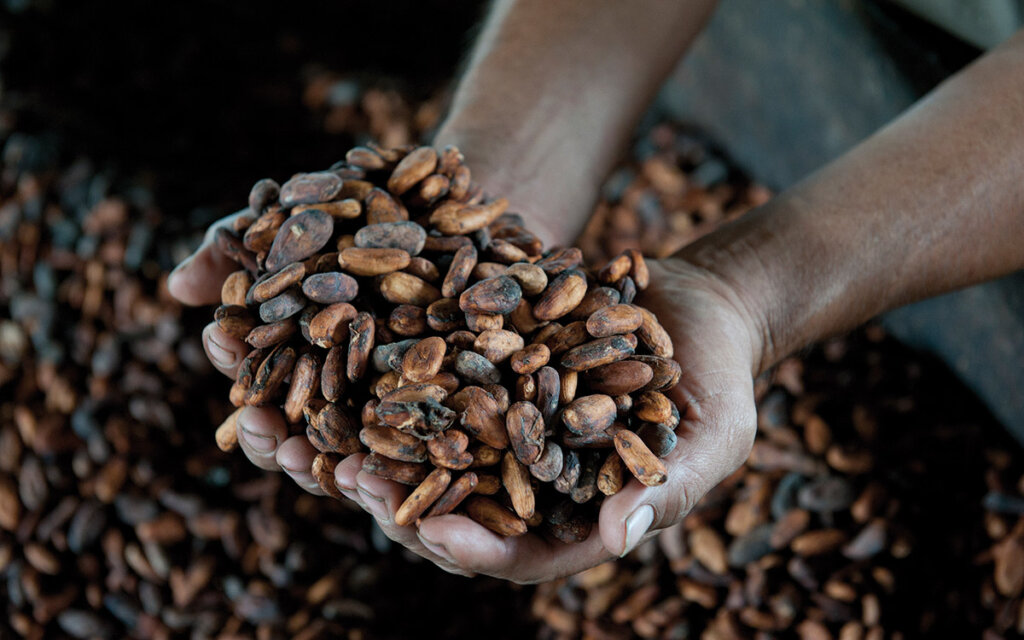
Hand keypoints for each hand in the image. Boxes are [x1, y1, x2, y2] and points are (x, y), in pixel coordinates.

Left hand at [168, 208, 762, 582]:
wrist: (698, 306)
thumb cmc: (718, 383)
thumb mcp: (710, 438)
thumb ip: (668, 487)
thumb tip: (620, 538)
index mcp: (569, 516)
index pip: (511, 551)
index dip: (471, 547)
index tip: (432, 532)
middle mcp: (519, 479)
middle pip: (447, 505)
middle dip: (395, 500)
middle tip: (347, 479)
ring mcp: (494, 424)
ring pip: (421, 445)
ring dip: (369, 438)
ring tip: (319, 425)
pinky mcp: (481, 370)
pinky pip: (426, 377)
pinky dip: (385, 371)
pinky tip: (341, 347)